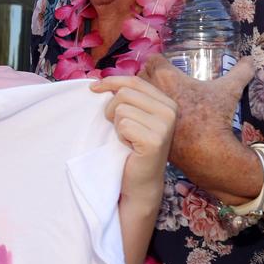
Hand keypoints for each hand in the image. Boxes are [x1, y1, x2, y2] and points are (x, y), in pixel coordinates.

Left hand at [91, 75, 176, 208]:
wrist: (141, 181)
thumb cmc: (133, 148)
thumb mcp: (133, 117)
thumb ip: (126, 97)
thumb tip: (99, 81)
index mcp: (167, 102)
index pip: (134, 81)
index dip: (111, 81)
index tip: (93, 88)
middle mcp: (170, 111)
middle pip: (124, 93)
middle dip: (112, 110)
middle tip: (120, 129)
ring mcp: (164, 126)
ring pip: (121, 109)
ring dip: (117, 126)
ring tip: (128, 139)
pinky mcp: (154, 140)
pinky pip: (123, 125)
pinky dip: (120, 137)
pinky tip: (129, 147)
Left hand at [138, 54, 254, 177]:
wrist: (206, 151)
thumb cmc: (215, 117)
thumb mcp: (229, 91)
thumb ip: (241, 72)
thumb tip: (251, 60)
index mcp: (167, 77)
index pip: (153, 60)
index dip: (158, 62)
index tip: (164, 67)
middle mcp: (153, 91)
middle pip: (139, 76)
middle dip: (145, 78)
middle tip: (156, 83)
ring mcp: (146, 110)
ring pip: (133, 96)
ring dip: (138, 96)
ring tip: (149, 100)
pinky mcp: (144, 128)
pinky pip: (133, 116)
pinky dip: (138, 114)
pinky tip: (149, 118)